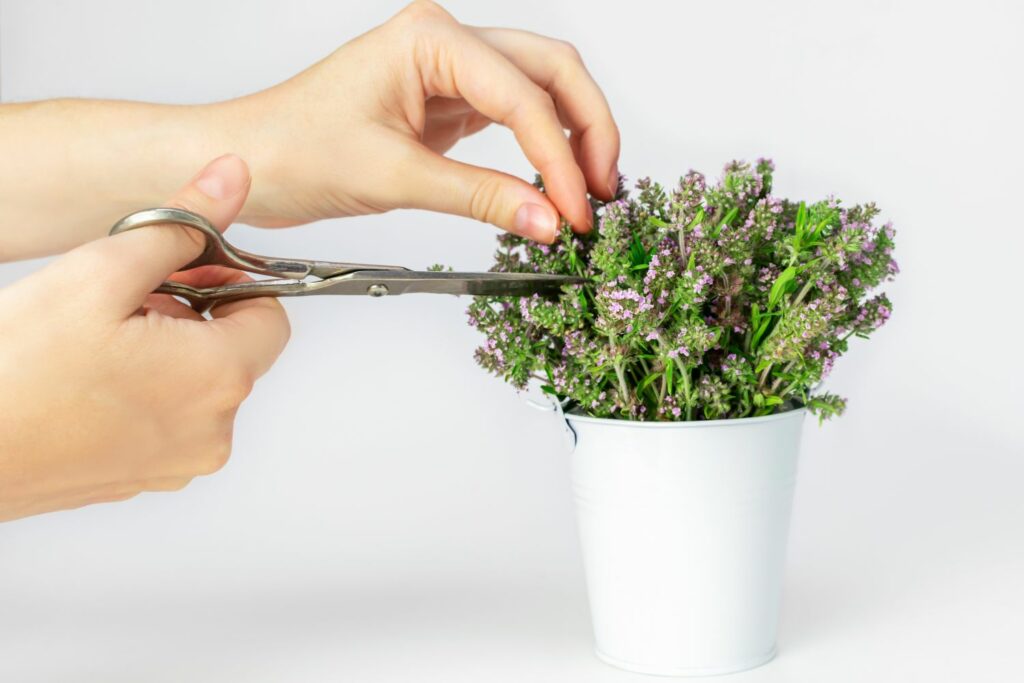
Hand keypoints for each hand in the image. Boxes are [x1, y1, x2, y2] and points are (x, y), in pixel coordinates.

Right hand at [0, 155, 289, 521]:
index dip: (230, 284)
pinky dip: (143, 391)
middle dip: (191, 316)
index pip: (271, 317)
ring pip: (198, 385)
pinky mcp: (142, 479)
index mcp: (218, 379)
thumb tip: (233, 177)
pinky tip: (87, 377)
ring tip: (98, 341)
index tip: (181, 272)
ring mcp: (177, 464)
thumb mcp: (101, 272)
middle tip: (125, 301)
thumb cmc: (15, 371)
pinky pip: (166, 420)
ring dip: (166, 353)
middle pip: (234, 351)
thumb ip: (180, 226)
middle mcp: (212, 432)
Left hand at [230, 0, 619, 241]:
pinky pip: (511, 117)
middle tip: (604, 192)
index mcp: (430, 38)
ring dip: (570, 136)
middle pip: (551, 71)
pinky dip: (539, 149)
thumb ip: (479, 197)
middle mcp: (445, 43)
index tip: (577, 212)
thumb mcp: (392, 176)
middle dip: (587, 129)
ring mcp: (448, 70)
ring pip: (539, 89)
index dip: (560, 158)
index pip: (523, 96)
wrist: (248, 161)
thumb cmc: (292, 149)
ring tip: (588, 191)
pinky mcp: (445, 103)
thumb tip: (548, 220)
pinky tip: (552, 182)